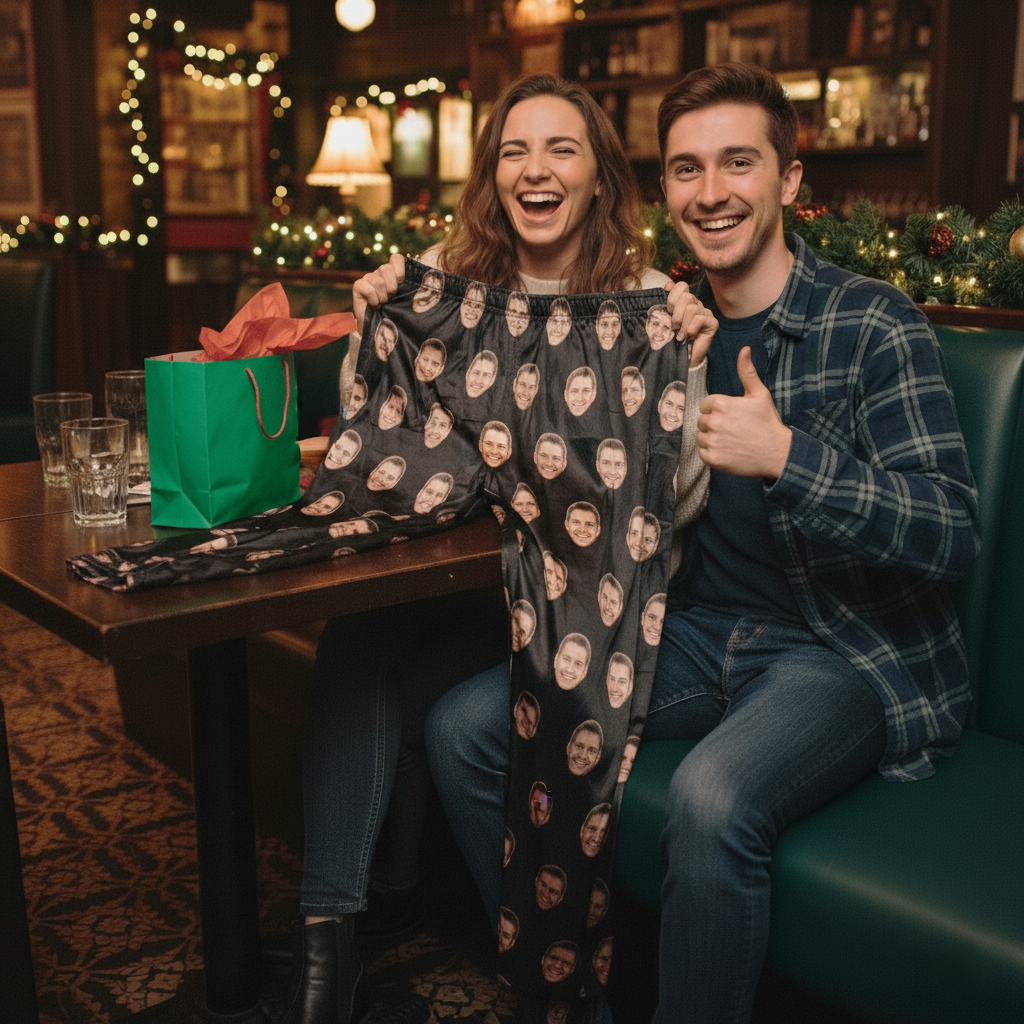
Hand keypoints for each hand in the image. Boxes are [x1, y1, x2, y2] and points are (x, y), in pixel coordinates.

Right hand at [352, 252, 405, 333]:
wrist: (380, 330)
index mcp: (393, 273)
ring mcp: (368, 278)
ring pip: (378, 281)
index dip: (400, 271)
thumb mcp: (407, 299)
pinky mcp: (358, 285)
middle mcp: (380, 273)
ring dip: (383, 297)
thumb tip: (424, 274)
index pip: (396, 258)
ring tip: (383, 304)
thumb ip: (412, 286)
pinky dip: (373, 300)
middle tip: (391, 298)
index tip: (401, 285)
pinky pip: (368, 289)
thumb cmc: (395, 313)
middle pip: (386, 268)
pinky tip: (374, 306)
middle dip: (392, 287)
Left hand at [664, 280, 717, 367]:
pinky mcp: (713, 322)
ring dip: (683, 325)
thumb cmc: (673, 340)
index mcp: (685, 301)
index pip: (682, 286)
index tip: (668, 311)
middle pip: (686, 297)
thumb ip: (668, 304)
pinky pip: (699, 319)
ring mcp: (705, 312)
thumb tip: (667, 285)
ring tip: (680, 336)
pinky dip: (691, 329)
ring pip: (692, 309)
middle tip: (674, 327)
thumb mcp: (665, 320)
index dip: (673, 297)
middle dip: (676, 314)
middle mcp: (696, 304)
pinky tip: (690, 337)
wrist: (684, 359)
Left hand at [697, 347, 791, 479]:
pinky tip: (729, 452)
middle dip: (714, 425)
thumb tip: (744, 349)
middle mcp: (714, 421)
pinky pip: (702, 453)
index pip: (706, 405)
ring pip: (701, 437)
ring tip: (732, 441)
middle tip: (734, 430)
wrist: (777, 453)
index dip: (718, 411)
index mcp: (721, 404)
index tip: (733, 417)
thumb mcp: (759, 394)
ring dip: (712, 439)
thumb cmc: (768, 422)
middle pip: (702, 421)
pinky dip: (713, 454)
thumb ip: (747, 372)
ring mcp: (712, 441)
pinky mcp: (712, 458)